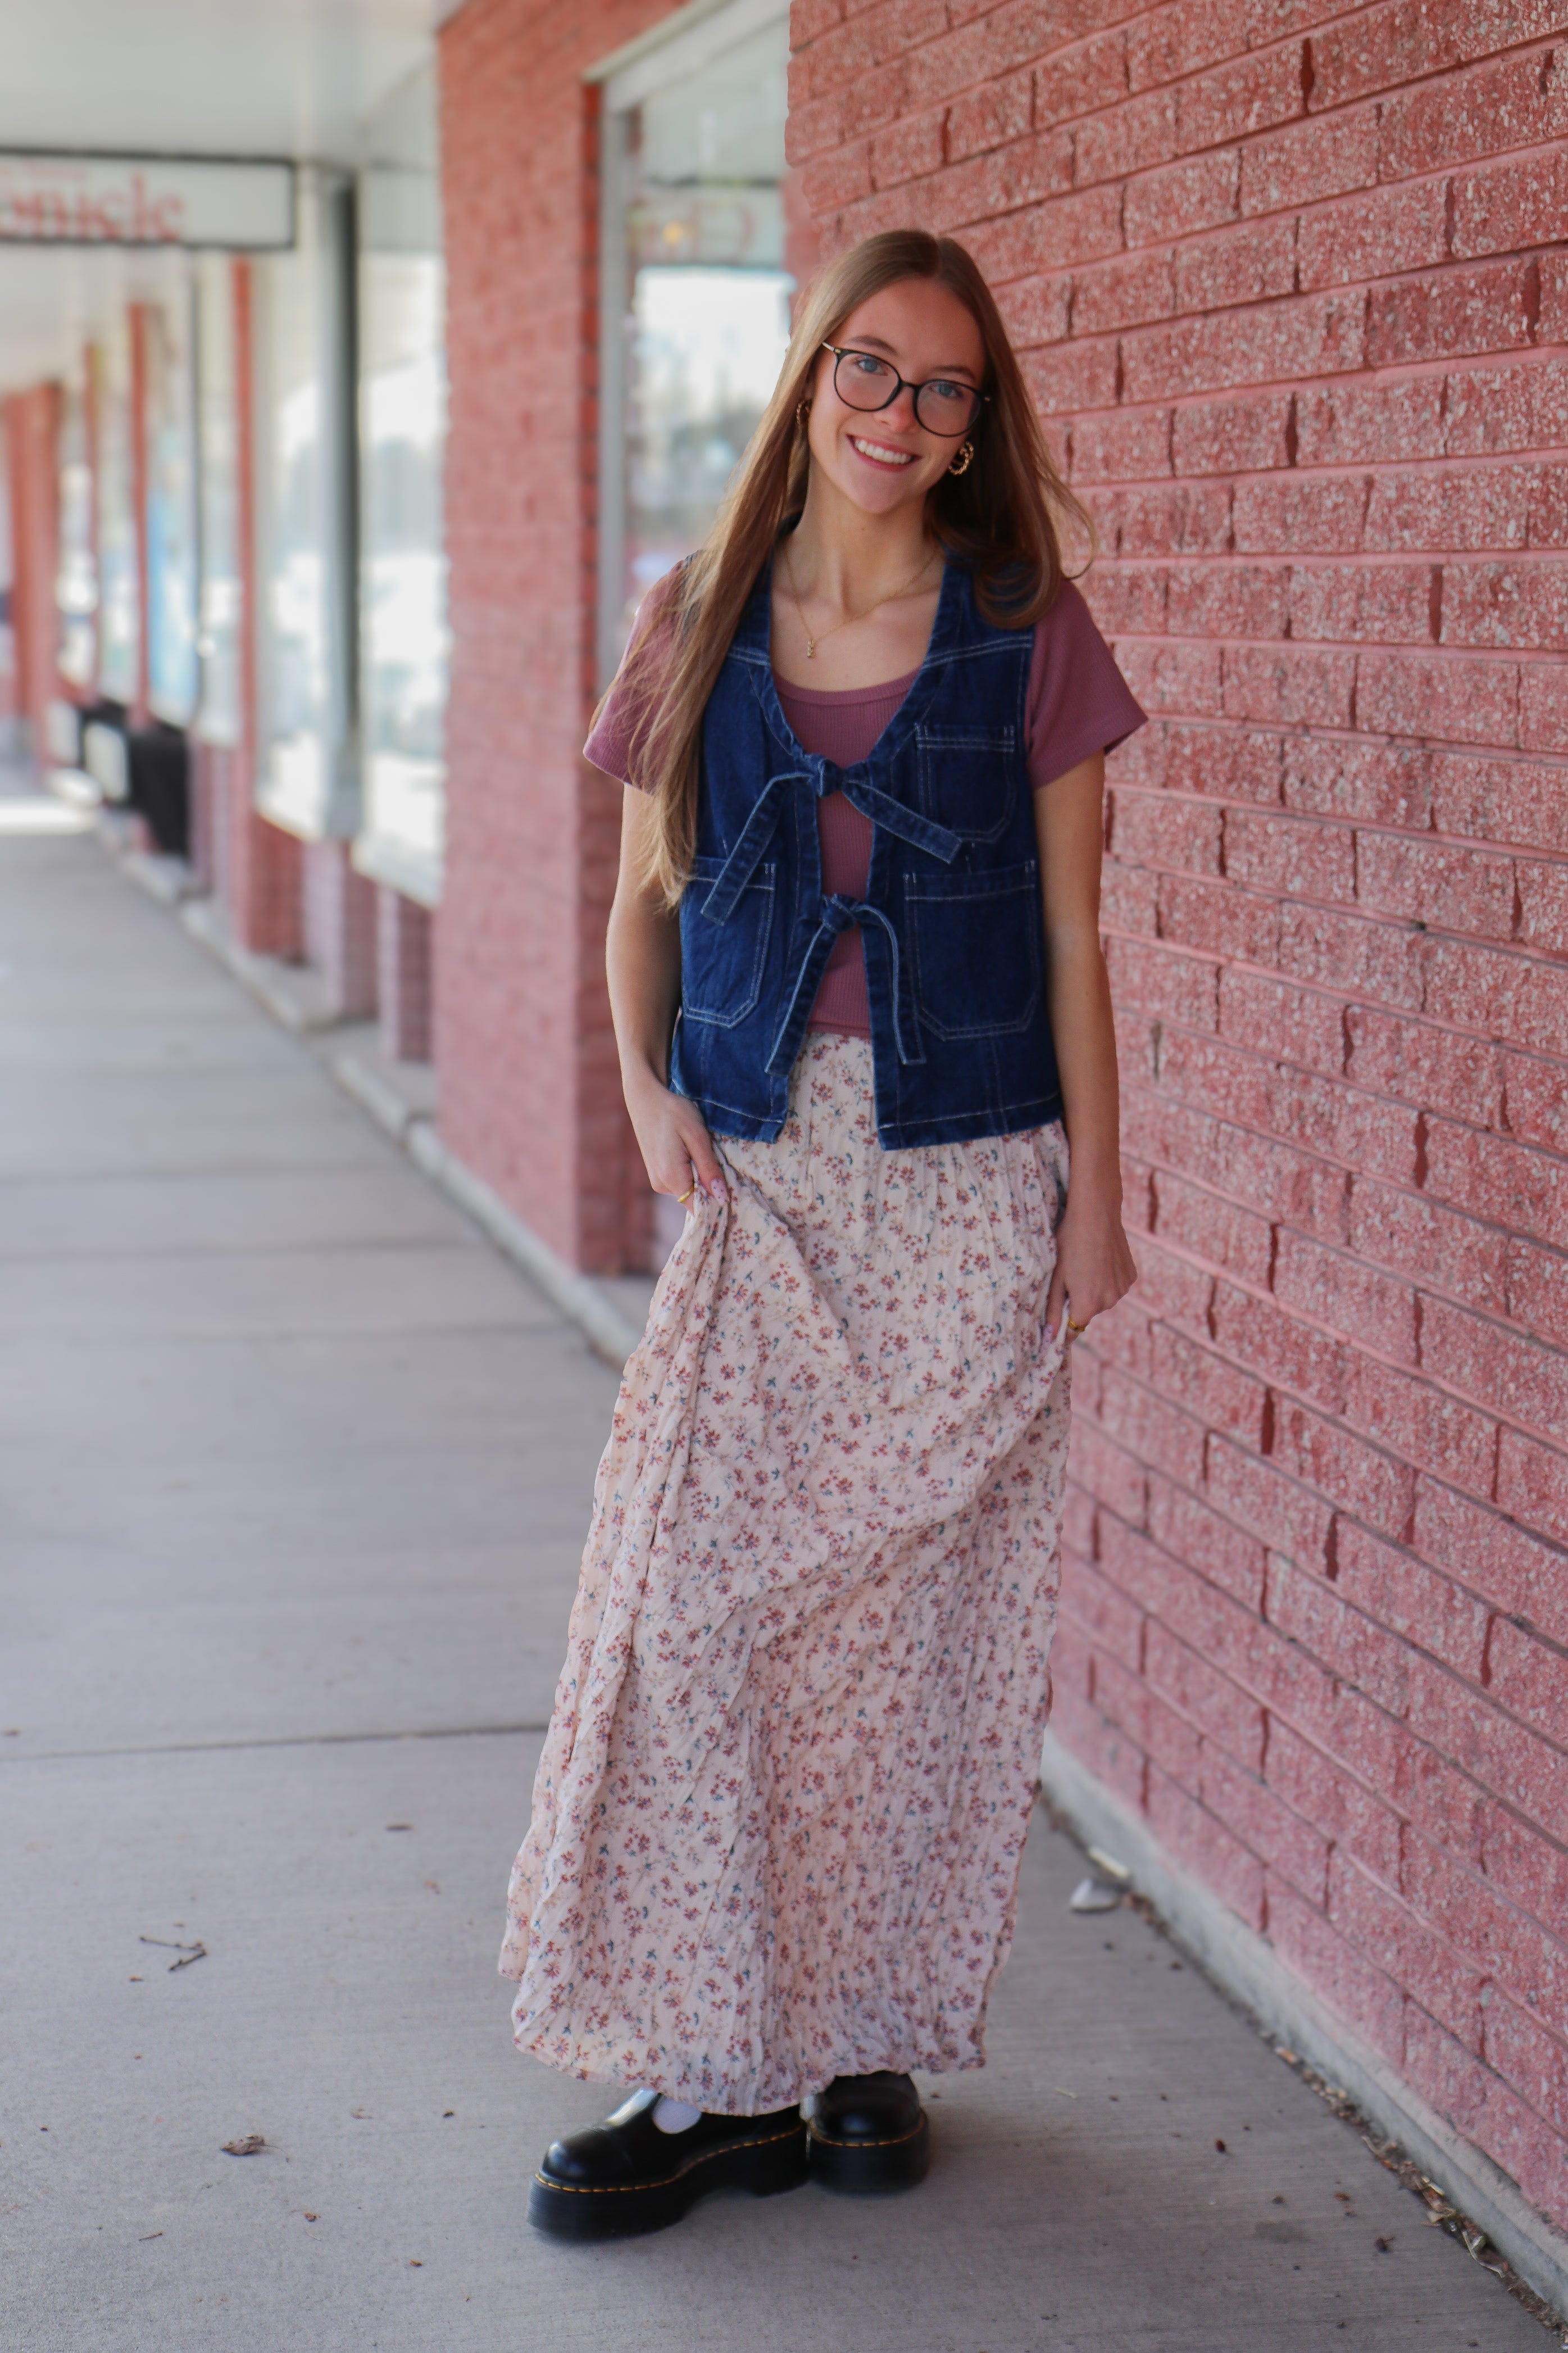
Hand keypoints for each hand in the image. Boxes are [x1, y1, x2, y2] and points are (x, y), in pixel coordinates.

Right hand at [623, 1063, 726, 1207]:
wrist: (646, 1098)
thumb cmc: (673, 1112)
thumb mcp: (697, 1136)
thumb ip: (709, 1169)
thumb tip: (722, 1197)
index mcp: (671, 1177)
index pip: (700, 1208)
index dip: (718, 1202)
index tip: (735, 1192)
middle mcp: (661, 1185)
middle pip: (696, 1199)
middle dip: (712, 1186)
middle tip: (721, 1162)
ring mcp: (657, 1180)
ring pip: (689, 1190)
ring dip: (702, 1177)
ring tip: (703, 1152)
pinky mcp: (657, 1174)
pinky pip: (681, 1182)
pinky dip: (692, 1172)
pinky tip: (693, 1153)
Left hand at [1045, 1185, 1137, 1344]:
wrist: (1096, 1214)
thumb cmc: (1070, 1243)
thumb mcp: (1056, 1277)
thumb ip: (1054, 1309)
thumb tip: (1050, 1336)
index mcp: (1087, 1305)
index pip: (1073, 1330)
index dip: (1063, 1323)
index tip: (1059, 1309)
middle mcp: (1109, 1303)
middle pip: (1088, 1311)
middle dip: (1079, 1299)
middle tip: (1071, 1273)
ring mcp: (1123, 1289)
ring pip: (1103, 1297)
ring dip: (1094, 1288)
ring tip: (1087, 1263)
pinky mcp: (1131, 1276)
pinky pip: (1115, 1285)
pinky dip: (1108, 1278)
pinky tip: (1102, 1258)